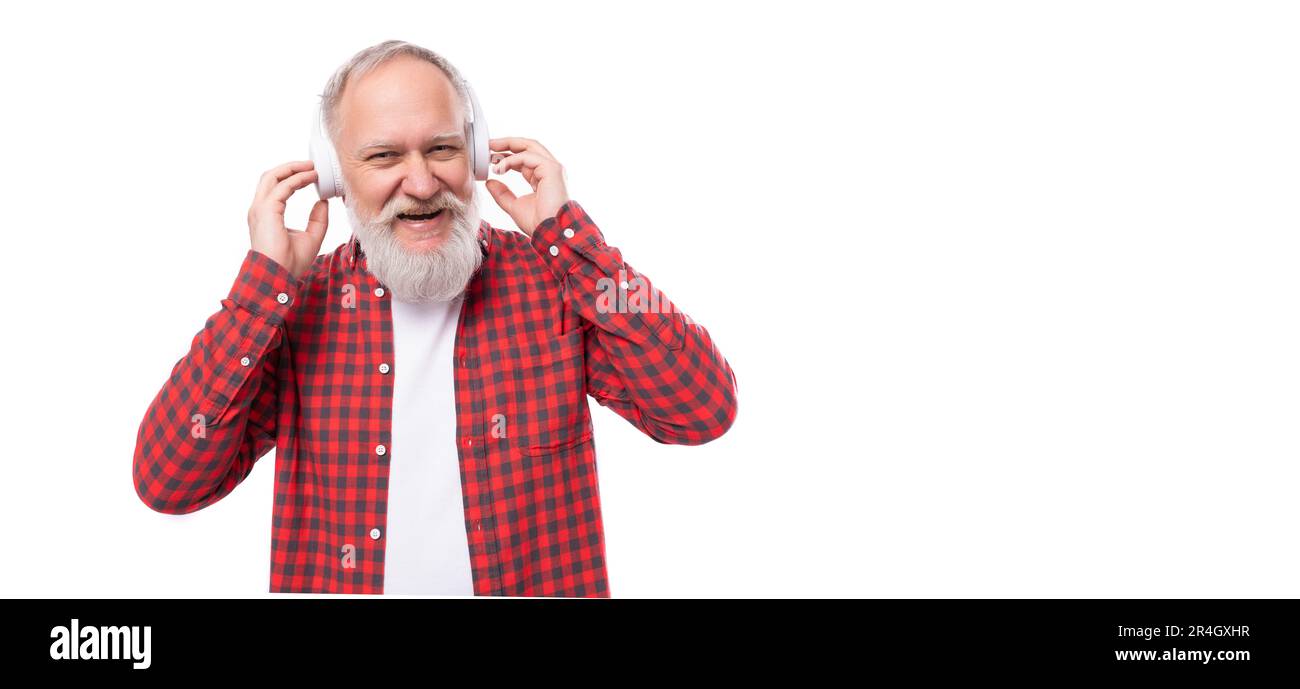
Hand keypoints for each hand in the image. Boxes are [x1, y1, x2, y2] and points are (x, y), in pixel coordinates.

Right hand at [247, 160, 329, 278]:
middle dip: (290, 167)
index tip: (312, 174)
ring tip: (312, 166)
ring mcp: (260, 208)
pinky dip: (297, 179)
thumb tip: (323, 202)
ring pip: (272, 176)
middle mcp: (259, 209)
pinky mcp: (266, 210)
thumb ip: (318, 219)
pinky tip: (311, 177)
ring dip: (292, 168)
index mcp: (267, 215)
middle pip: (270, 176)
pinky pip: (282, 187)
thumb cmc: (289, 263)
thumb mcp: (312, 238)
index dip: (293, 178)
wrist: (278, 276)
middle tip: (312, 165)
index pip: (276, 187)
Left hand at [484, 137, 569, 235]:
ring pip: (529, 147)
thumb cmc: (538, 223)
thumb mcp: (514, 206)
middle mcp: (550, 170)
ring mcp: (553, 168)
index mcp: (543, 177)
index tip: (491, 158)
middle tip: (489, 145)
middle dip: (508, 143)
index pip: (525, 159)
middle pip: (528, 147)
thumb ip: (502, 193)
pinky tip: (499, 168)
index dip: (507, 156)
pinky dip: (511, 160)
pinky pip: (528, 157)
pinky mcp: (552, 169)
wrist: (550, 232)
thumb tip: (490, 182)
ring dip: (508, 145)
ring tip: (491, 150)